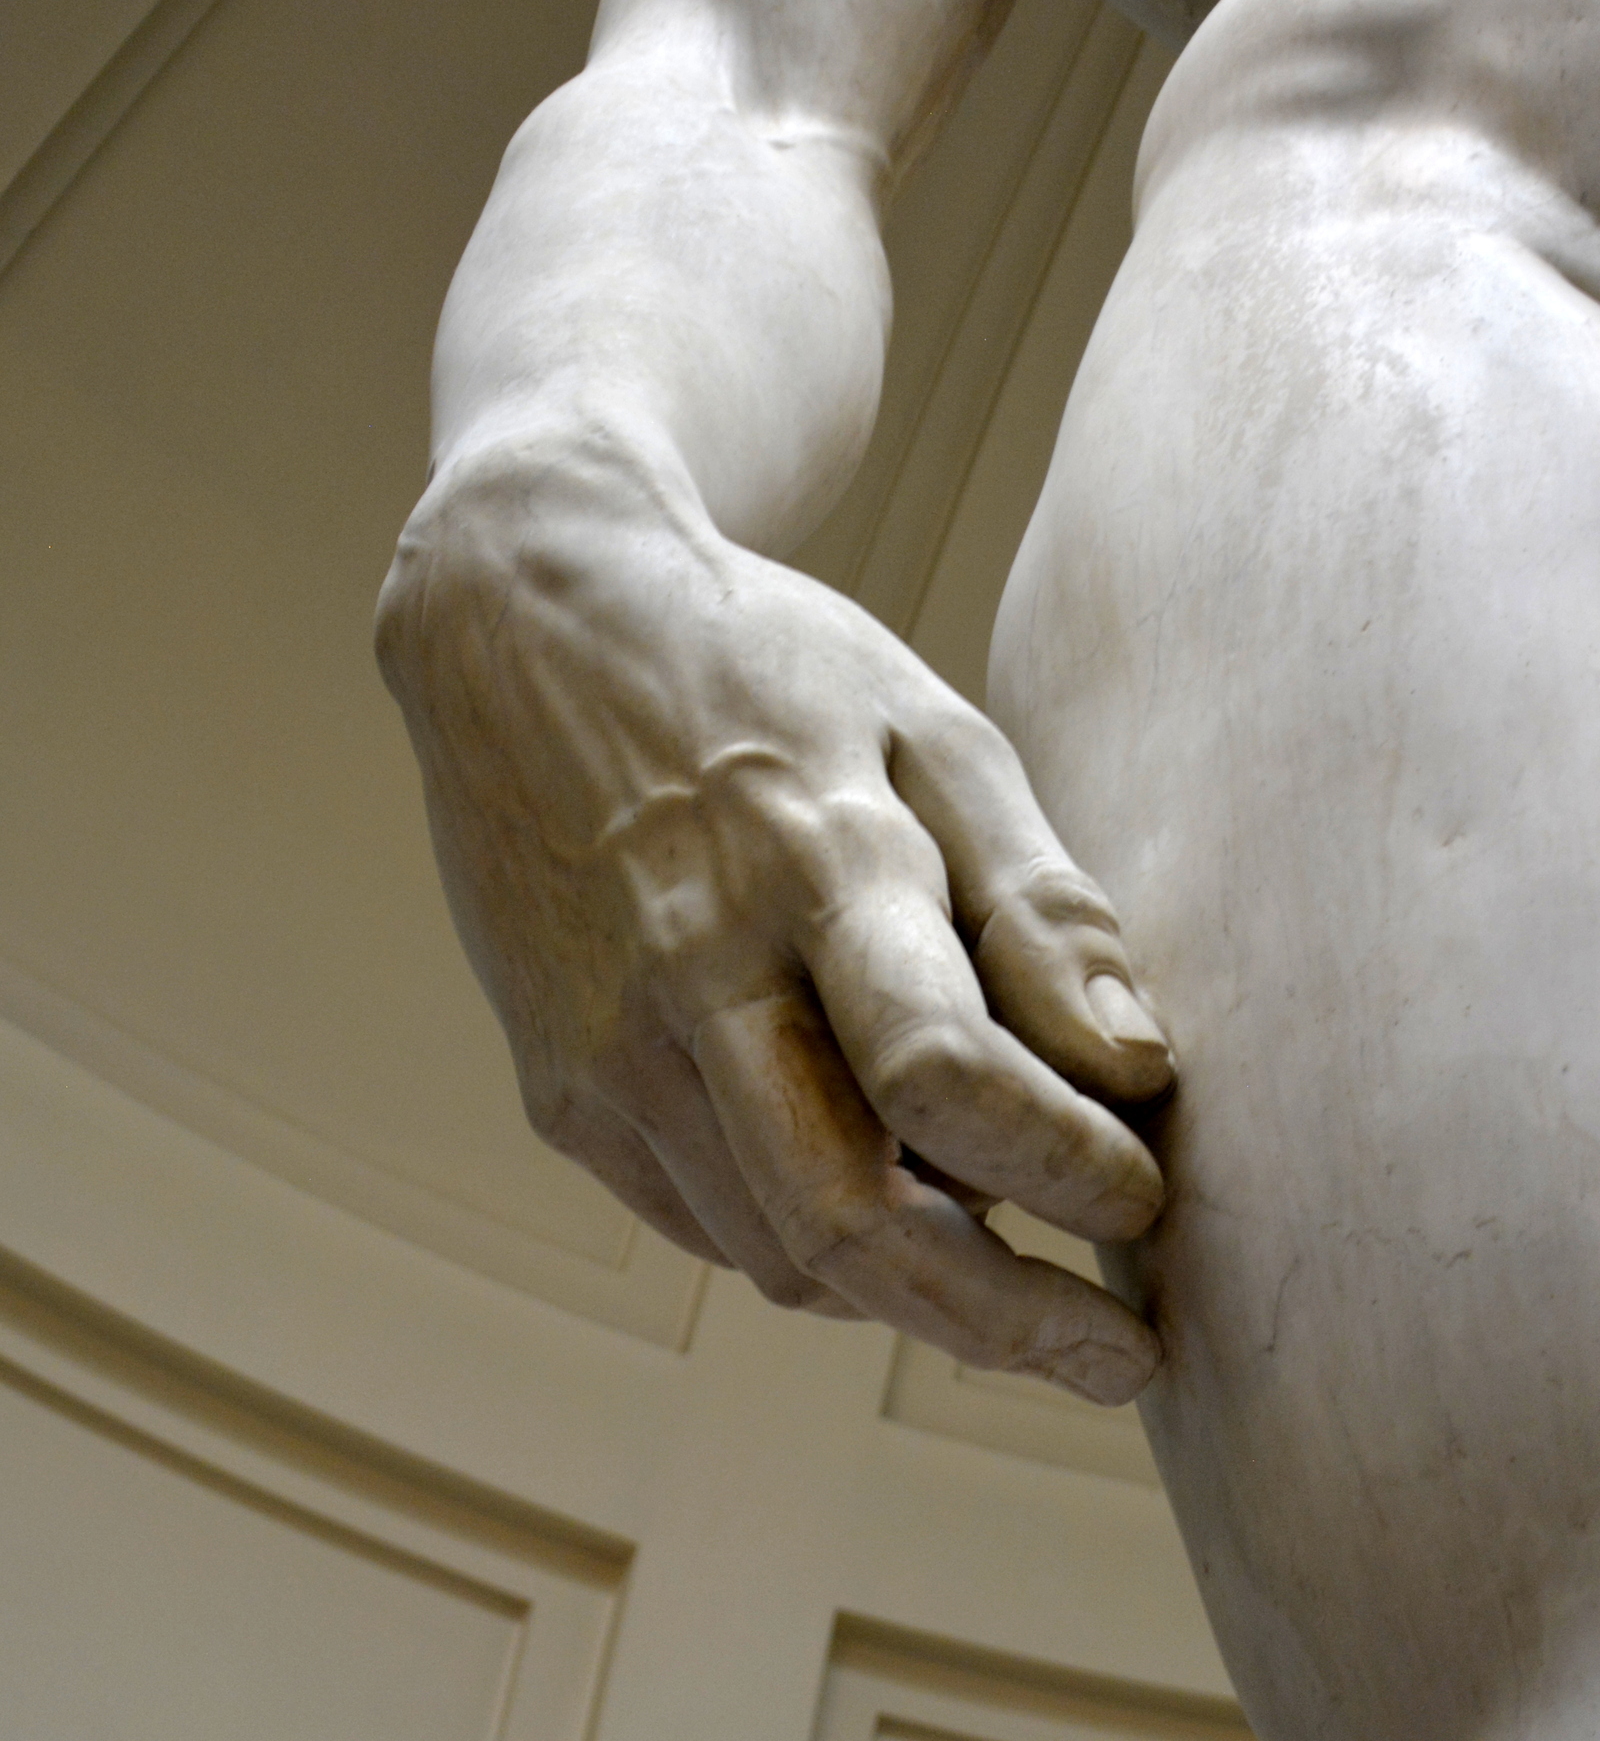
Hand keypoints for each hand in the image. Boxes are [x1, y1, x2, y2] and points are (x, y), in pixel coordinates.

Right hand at [377, 445, 1172, 1404]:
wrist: (523, 629)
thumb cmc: (761, 671)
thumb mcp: (927, 731)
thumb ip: (1035, 899)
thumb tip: (1136, 1066)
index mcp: (806, 858)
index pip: (942, 1073)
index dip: (1065, 1164)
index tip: (1146, 1199)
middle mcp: (688, 970)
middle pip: (844, 1219)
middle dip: (1001, 1323)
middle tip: (1117, 1362)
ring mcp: (603, 1043)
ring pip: (776, 1249)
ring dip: (914, 1287)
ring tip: (1008, 1256)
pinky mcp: (558, 1087)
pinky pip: (706, 1221)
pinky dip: (811, 1240)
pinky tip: (878, 1190)